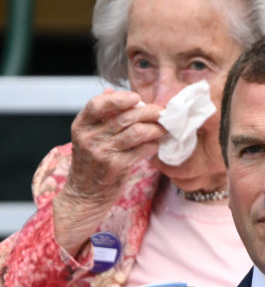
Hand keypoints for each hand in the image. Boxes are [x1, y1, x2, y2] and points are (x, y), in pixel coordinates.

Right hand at [53, 90, 165, 254]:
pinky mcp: (117, 167)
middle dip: (148, 112)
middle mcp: (90, 138)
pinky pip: (142, 150)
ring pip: (137, 132)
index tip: (136, 97)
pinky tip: (155, 144)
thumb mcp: (87, 137)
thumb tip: (113, 91)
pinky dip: (152, 145)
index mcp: (81, 126)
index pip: (97, 104)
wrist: (84, 196)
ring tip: (163, 128)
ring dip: (155, 128)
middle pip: (125, 117)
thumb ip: (100, 116)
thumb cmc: (90, 163)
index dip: (119, 98)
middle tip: (160, 112)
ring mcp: (103, 153)